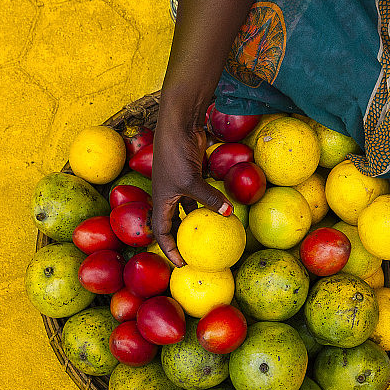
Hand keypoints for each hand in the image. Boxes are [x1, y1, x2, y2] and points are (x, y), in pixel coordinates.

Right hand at [151, 112, 231, 266]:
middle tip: (197, 254)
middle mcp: (168, 195)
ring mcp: (180, 185)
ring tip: (210, 236)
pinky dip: (207, 204)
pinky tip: (221, 211)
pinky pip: (199, 196)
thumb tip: (228, 214)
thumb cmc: (176, 154)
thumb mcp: (192, 181)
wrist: (178, 125)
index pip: (162, 232)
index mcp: (160, 200)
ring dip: (197, 222)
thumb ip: (209, 198)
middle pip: (173, 224)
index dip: (170, 250)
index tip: (182, 264)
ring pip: (187, 210)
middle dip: (182, 240)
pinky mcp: (192, 175)